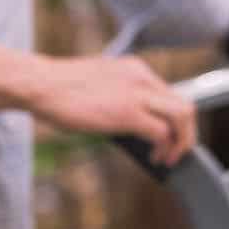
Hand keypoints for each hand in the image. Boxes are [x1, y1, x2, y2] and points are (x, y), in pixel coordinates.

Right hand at [29, 55, 196, 166]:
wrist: (41, 83)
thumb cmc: (59, 88)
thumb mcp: (99, 85)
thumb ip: (119, 97)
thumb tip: (130, 125)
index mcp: (136, 69)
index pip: (170, 94)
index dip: (174, 120)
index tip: (169, 137)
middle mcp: (143, 77)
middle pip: (185, 104)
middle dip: (187, 133)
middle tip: (177, 152)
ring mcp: (137, 94)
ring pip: (182, 116)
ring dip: (182, 142)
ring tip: (171, 158)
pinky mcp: (128, 112)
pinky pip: (161, 132)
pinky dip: (164, 148)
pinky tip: (155, 159)